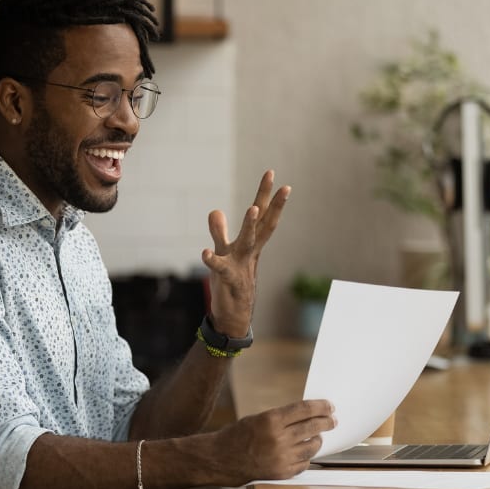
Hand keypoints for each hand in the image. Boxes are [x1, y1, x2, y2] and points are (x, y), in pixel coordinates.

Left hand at [201, 170, 290, 335]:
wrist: (233, 315)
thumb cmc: (231, 281)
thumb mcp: (225, 251)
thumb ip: (219, 231)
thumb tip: (216, 210)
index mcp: (251, 243)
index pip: (261, 215)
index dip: (266, 195)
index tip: (272, 173)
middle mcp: (249, 252)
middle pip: (263, 224)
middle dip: (273, 205)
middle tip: (284, 186)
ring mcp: (241, 265)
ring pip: (247, 243)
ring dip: (250, 226)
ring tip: (252, 210)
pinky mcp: (228, 279)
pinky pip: (221, 268)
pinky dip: (213, 260)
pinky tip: (204, 252)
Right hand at [210, 400, 334, 483]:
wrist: (222, 459)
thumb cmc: (238, 436)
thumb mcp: (259, 418)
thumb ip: (282, 418)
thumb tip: (306, 415)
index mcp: (271, 420)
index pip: (305, 410)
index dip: (321, 407)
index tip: (329, 406)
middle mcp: (278, 439)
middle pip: (312, 427)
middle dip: (327, 422)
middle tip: (332, 420)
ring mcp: (282, 457)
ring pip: (312, 447)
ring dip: (318, 440)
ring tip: (318, 436)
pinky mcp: (282, 472)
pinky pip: (304, 463)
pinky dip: (306, 456)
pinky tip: (305, 452)